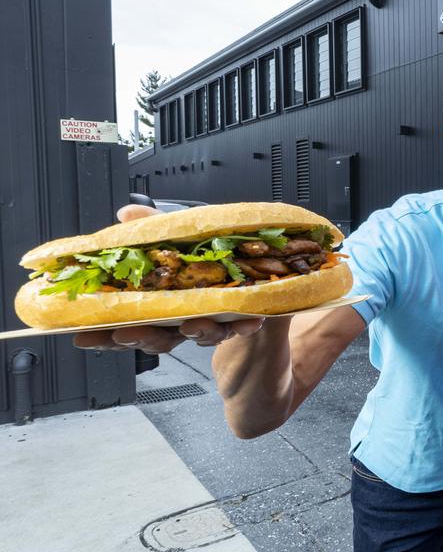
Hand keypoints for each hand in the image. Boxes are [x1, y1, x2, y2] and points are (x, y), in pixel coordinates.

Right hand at [70, 203, 265, 353]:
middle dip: (140, 338)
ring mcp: (208, 321)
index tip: (82, 335)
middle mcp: (179, 319)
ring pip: (198, 335)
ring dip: (195, 332)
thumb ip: (150, 228)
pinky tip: (251, 321)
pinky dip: (244, 324)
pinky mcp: (238, 317)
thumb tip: (128, 213)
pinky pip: (240, 325)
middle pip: (157, 338)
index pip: (124, 324)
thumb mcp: (170, 236)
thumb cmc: (198, 252)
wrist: (246, 258)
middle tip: (127, 333)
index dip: (102, 334)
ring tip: (192, 325)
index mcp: (156, 304)